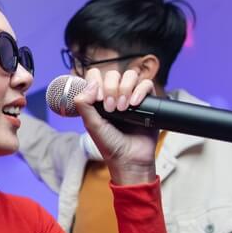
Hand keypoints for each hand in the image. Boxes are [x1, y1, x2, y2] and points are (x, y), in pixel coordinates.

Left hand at [73, 68, 157, 184]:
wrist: (130, 159)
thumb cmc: (109, 144)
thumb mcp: (91, 124)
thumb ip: (84, 104)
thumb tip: (92, 83)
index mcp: (98, 98)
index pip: (95, 75)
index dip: (96, 82)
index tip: (98, 100)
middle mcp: (114, 94)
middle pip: (113, 73)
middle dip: (111, 88)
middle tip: (111, 109)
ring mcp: (131, 96)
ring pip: (130, 75)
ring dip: (125, 89)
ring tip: (122, 108)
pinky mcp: (147, 101)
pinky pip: (146, 84)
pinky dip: (140, 91)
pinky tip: (134, 104)